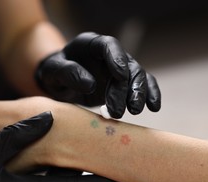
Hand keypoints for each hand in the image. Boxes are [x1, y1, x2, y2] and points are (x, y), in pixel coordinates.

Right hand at [0, 112, 124, 181]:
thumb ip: (19, 135)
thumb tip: (48, 119)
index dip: (96, 181)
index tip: (120, 179)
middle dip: (87, 174)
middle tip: (111, 165)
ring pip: (50, 180)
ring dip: (68, 169)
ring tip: (89, 157)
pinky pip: (36, 178)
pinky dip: (48, 167)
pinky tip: (54, 156)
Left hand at [35, 32, 160, 117]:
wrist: (60, 83)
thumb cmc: (55, 73)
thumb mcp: (53, 72)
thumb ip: (68, 73)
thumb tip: (90, 84)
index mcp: (92, 44)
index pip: (109, 45)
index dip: (117, 58)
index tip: (120, 76)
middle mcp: (110, 54)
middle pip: (127, 65)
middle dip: (126, 88)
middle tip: (119, 111)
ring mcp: (121, 68)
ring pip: (139, 76)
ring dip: (139, 93)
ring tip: (134, 111)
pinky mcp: (126, 83)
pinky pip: (144, 85)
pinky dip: (150, 95)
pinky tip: (154, 107)